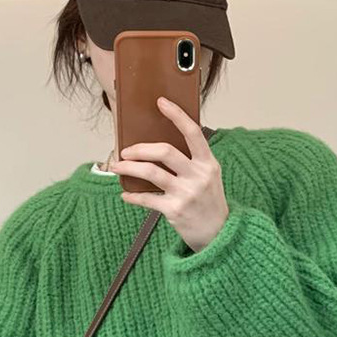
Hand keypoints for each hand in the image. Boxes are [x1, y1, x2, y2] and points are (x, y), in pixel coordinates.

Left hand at [109, 96, 229, 252]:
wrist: (219, 234)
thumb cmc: (208, 201)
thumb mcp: (208, 177)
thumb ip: (190, 161)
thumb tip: (157, 146)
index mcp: (208, 163)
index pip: (193, 133)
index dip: (177, 115)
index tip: (161, 102)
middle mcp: (198, 176)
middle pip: (164, 151)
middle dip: (140, 148)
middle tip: (126, 151)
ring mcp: (186, 193)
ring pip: (150, 173)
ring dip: (129, 168)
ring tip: (117, 167)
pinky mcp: (174, 210)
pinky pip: (146, 199)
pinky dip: (132, 196)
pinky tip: (125, 194)